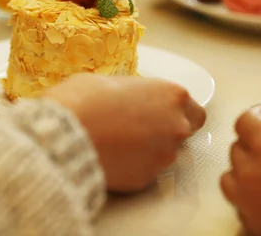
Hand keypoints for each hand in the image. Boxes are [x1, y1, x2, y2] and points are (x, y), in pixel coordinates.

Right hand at [44, 74, 205, 191]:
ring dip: (148, 149)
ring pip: (164, 154)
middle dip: (165, 130)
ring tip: (117, 142)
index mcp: (171, 96)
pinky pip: (144, 171)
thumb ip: (130, 92)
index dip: (176, 112)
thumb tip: (127, 99)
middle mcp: (176, 126)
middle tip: (137, 127)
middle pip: (184, 133)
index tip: (159, 111)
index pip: (194, 110)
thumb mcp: (108, 82)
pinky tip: (111, 157)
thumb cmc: (84, 99)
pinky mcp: (147, 179)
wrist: (66, 134)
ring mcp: (164, 156)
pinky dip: (132, 166)